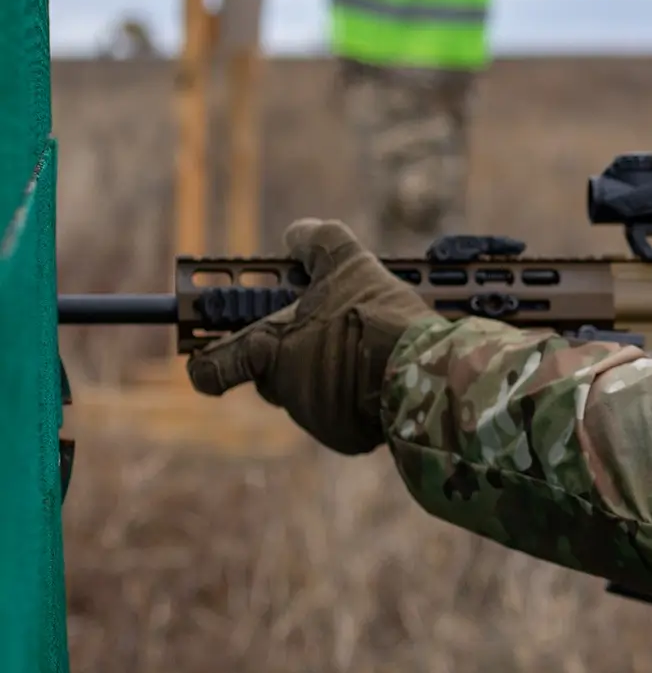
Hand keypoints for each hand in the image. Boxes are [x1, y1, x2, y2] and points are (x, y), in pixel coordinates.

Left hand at [188, 219, 434, 454]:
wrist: (426, 371)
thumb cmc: (377, 315)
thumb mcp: (348, 261)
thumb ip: (315, 242)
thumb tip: (295, 234)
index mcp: (270, 348)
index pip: (211, 368)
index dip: (206, 362)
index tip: (203, 359)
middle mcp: (283, 389)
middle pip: (272, 373)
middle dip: (294, 353)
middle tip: (328, 332)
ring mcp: (313, 417)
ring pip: (308, 393)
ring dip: (327, 375)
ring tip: (366, 353)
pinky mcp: (345, 439)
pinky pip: (340, 417)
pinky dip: (355, 401)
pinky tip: (379, 380)